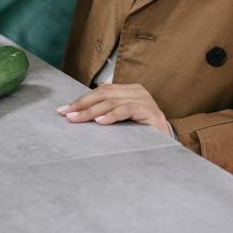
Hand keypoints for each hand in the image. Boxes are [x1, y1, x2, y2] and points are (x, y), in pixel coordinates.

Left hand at [57, 82, 171, 135]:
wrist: (168, 145)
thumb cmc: (145, 132)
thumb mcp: (125, 116)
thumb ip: (113, 103)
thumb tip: (98, 87)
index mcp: (131, 90)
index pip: (101, 91)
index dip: (82, 100)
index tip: (64, 110)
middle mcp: (138, 91)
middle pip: (104, 94)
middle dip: (82, 104)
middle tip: (66, 114)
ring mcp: (145, 100)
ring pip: (112, 101)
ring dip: (92, 111)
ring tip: (77, 119)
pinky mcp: (150, 112)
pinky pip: (127, 109)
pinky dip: (112, 115)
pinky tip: (100, 122)